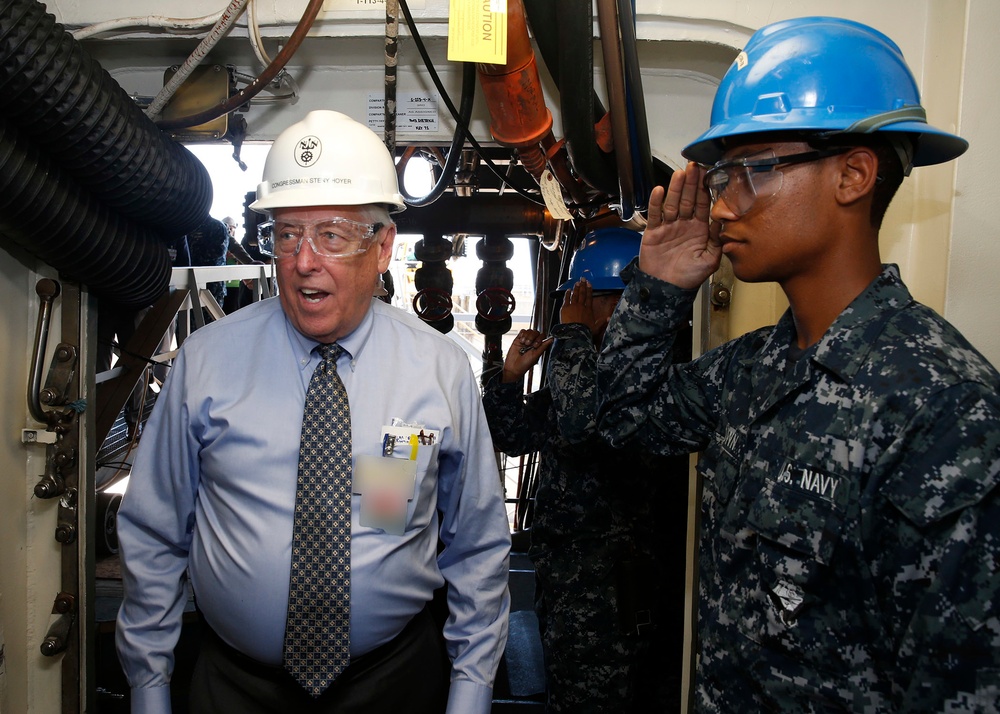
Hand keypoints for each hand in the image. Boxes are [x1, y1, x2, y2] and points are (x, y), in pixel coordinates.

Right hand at [502, 329, 552, 382]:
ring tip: (524, 344)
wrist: (513, 367)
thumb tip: (552, 339)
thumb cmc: (525, 364)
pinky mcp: (518, 339)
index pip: (542, 336)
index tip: (536, 345)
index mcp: (538, 347)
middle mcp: (532, 343)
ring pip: (529, 331)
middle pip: (536, 332)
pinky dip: (522, 335)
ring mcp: (526, 340)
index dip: (540, 338)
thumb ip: (543, 346)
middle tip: (529, 345)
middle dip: (533, 337)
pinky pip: (522, 331)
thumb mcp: (536, 355)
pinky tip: (521, 341)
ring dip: (527, 336)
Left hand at [560, 279, 605, 339]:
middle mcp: (581, 306)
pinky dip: (567, 294)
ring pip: (575, 295)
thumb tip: (609, 317)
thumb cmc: (585, 331)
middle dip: (583, 286)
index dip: (589, 290)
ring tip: (577, 283)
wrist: (574, 333)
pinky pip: (566, 299)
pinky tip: (568, 290)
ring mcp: (573, 306)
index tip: (589, 284)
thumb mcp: (596, 328)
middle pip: (582, 294)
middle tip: (583, 279)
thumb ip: (602, 322)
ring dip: (576, 288)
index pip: (590, 297)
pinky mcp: (565, 308)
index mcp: (588, 310)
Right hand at [640, 161, 721, 288]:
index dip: (704, 189)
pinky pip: (655, 215)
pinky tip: (659, 190)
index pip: (703, 204)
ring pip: (672, 203)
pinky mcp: (653, 232)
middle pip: (687, 199)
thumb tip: (721, 221)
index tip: (707, 174)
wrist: (666, 289)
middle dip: (691, 183)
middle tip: (693, 166)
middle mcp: (684, 224)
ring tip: (679, 174)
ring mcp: (668, 227)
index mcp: (699, 229)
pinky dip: (656, 203)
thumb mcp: (710, 260)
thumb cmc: (689, 277)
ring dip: (675, 188)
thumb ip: (717, 240)